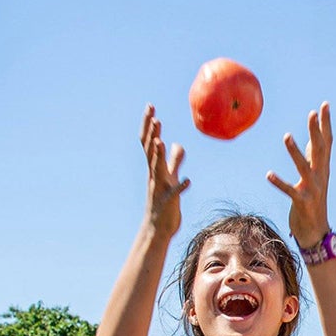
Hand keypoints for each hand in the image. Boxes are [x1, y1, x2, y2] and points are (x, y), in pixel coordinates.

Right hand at [140, 104, 189, 238]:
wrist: (158, 229)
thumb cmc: (165, 203)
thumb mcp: (170, 178)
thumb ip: (174, 161)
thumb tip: (177, 144)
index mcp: (154, 169)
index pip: (148, 142)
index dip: (148, 124)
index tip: (150, 106)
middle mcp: (154, 176)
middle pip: (150, 150)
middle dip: (152, 133)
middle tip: (153, 115)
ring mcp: (159, 189)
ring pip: (157, 169)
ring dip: (159, 155)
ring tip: (161, 141)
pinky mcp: (168, 203)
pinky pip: (173, 193)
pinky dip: (180, 186)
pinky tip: (187, 180)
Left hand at [267, 101, 332, 248]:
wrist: (316, 232)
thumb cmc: (313, 202)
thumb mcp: (315, 178)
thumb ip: (313, 159)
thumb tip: (312, 140)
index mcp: (323, 169)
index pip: (327, 142)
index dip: (325, 124)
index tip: (324, 105)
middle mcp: (320, 177)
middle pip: (320, 150)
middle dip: (316, 132)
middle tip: (312, 113)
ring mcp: (312, 190)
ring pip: (304, 167)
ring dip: (295, 152)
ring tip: (286, 136)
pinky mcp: (301, 203)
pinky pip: (290, 191)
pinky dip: (279, 183)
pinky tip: (268, 175)